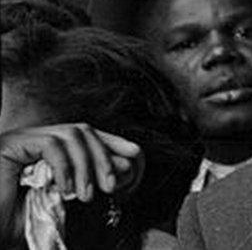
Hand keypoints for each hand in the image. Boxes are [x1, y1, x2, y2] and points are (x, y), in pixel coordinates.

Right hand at [0, 124, 141, 200]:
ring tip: (87, 194)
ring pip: (72, 133)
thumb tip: (121, 172)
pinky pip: (50, 143)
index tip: (135, 162)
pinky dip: (66, 165)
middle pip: (84, 131)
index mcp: (49, 152)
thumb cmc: (11, 223)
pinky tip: (66, 189)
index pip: (88, 137)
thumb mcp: (58, 206)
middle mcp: (36, 141)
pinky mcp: (11, 145)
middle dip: (105, 156)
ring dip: (88, 163)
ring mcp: (23, 140)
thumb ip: (85, 187)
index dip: (113, 145)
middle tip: (112, 186)